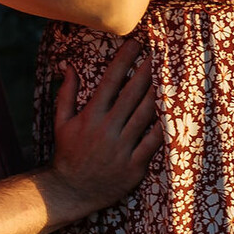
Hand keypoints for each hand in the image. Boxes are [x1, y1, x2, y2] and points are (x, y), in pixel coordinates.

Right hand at [46, 35, 161, 217]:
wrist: (71, 191)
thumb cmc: (68, 153)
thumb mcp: (61, 122)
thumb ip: (66, 93)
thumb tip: (68, 66)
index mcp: (91, 116)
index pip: (111, 81)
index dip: (124, 60)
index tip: (135, 43)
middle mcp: (107, 128)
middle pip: (132, 94)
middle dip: (147, 71)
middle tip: (160, 53)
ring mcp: (122, 147)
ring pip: (145, 114)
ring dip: (158, 94)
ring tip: (169, 76)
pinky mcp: (134, 165)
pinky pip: (152, 143)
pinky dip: (162, 127)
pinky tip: (172, 112)